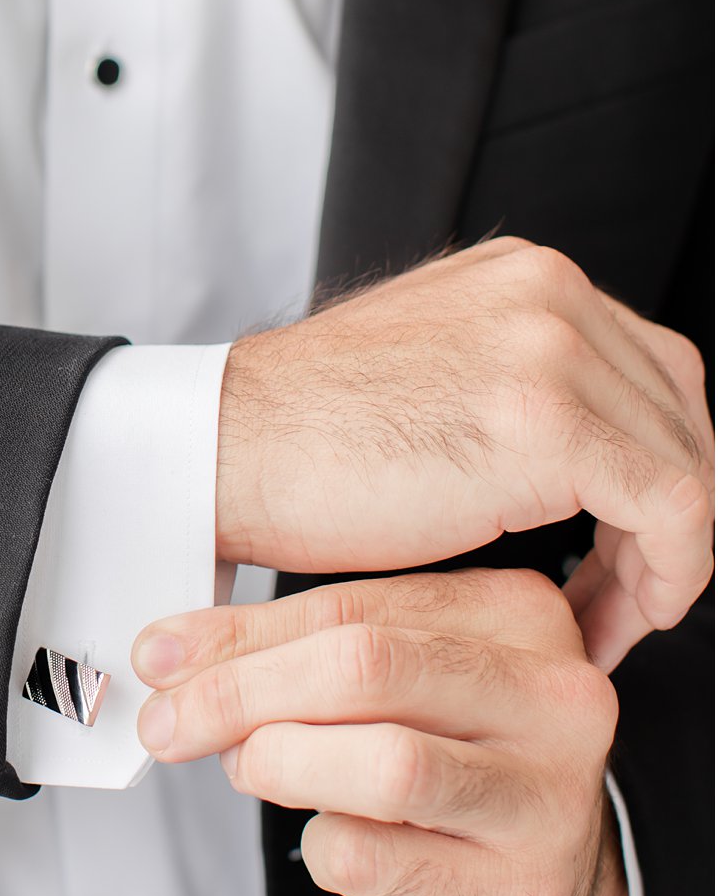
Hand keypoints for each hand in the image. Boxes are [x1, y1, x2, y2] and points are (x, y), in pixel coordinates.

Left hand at [133, 569, 628, 895]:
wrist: (549, 877)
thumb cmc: (458, 755)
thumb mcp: (397, 678)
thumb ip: (299, 650)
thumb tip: (171, 654)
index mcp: (518, 614)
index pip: (354, 609)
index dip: (240, 635)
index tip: (161, 657)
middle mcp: (555, 697)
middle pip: (366, 670)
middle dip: (243, 694)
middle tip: (174, 723)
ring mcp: (548, 798)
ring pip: (384, 766)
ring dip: (282, 767)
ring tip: (253, 771)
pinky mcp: (521, 890)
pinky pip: (376, 860)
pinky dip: (325, 849)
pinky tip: (336, 841)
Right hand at [216, 237, 712, 669]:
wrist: (223, 450)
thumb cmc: (303, 437)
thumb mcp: (433, 372)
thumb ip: (516, 382)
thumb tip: (587, 455)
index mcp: (525, 275)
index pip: (652, 372)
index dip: (658, 470)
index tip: (626, 549)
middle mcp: (550, 292)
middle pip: (681, 413)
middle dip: (672, 518)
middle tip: (628, 597)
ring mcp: (552, 348)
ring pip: (688, 464)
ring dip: (668, 560)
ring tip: (611, 619)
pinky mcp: (548, 423)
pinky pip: (674, 508)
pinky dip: (666, 576)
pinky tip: (612, 617)